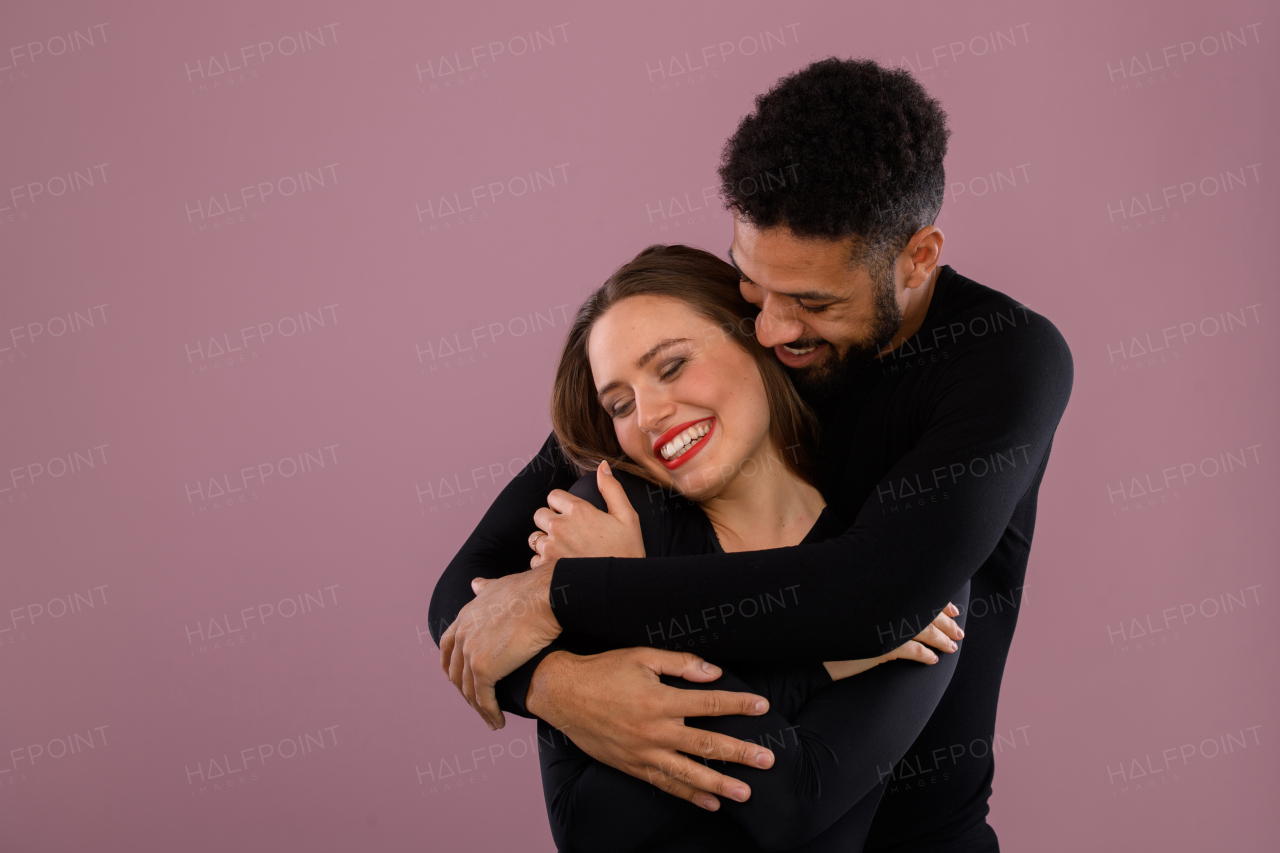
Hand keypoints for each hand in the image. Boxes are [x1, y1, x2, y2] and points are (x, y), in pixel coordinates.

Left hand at [439, 565, 562, 729]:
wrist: (544, 597)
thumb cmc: (531, 590)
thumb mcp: (500, 585)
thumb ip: (485, 589)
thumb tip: (475, 584)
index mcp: (465, 617)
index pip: (447, 647)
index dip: (451, 665)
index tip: (458, 679)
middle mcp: (462, 635)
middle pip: (455, 672)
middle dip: (465, 691)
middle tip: (478, 705)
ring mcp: (470, 652)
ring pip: (468, 690)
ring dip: (478, 709)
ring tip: (491, 720)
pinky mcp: (483, 669)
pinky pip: (483, 698)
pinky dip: (489, 713)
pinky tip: (497, 721)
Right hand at [527, 647, 774, 810]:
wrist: (563, 694)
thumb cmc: (604, 671)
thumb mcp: (642, 657)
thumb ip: (680, 664)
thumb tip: (714, 673)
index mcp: (660, 700)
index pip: (710, 704)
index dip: (739, 705)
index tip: (762, 708)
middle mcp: (655, 731)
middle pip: (706, 745)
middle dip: (740, 754)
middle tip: (767, 761)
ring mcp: (643, 753)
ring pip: (688, 773)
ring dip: (719, 784)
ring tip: (745, 793)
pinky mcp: (631, 766)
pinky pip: (665, 784)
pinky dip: (688, 795)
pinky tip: (709, 803)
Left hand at [530, 461, 644, 567]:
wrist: (622, 587)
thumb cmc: (628, 552)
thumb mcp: (627, 517)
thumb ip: (612, 489)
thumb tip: (602, 465)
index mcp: (579, 510)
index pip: (553, 496)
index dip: (562, 504)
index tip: (572, 515)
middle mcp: (560, 526)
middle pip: (540, 514)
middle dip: (551, 520)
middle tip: (569, 532)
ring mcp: (551, 547)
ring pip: (535, 537)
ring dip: (546, 541)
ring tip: (565, 550)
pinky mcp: (546, 567)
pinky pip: (535, 559)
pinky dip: (544, 561)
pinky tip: (561, 564)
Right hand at [824, 602, 963, 679]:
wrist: (814, 648)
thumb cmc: (830, 621)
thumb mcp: (851, 602)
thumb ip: (872, 594)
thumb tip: (888, 590)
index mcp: (881, 589)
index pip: (919, 592)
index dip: (938, 602)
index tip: (952, 609)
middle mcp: (886, 604)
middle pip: (926, 611)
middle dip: (946, 622)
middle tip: (959, 630)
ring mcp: (885, 624)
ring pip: (924, 630)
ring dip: (941, 639)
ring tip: (952, 647)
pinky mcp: (883, 646)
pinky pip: (913, 650)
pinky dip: (926, 654)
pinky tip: (933, 660)